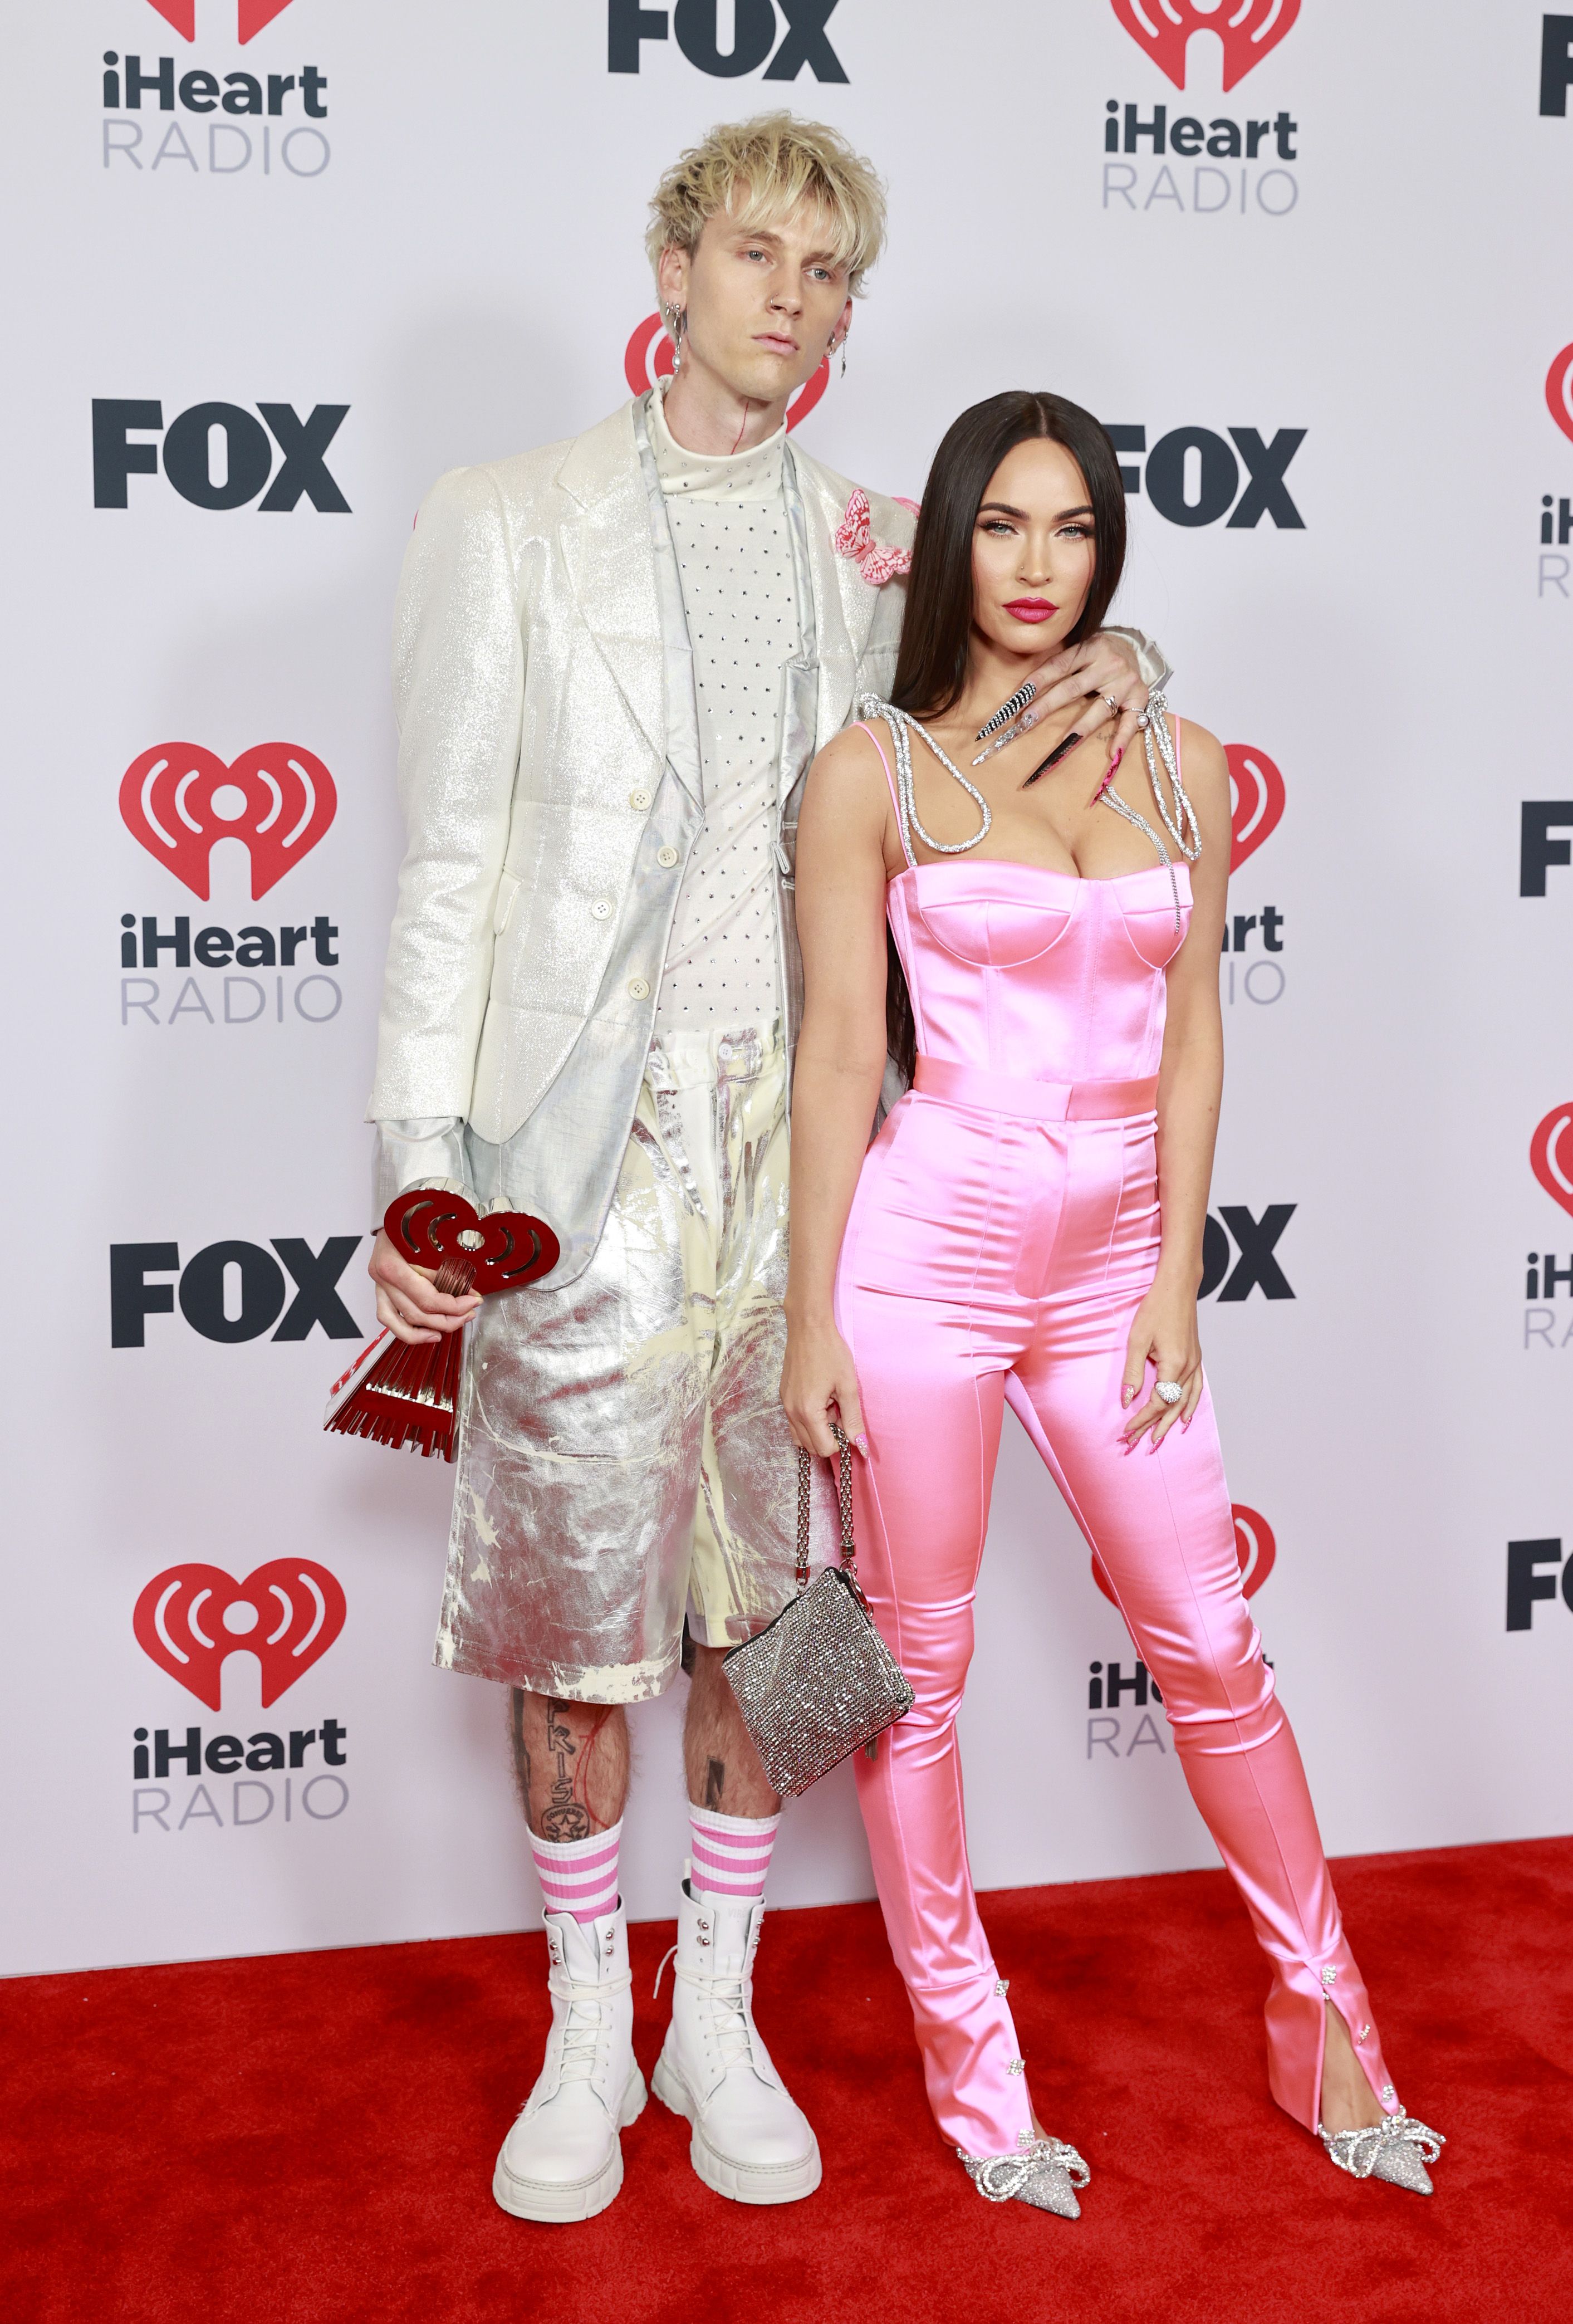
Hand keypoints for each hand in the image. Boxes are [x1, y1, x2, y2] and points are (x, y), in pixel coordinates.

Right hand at [368, 1226, 480, 1346]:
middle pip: (417, 1313)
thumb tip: (471, 1293)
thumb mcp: (432, 1241)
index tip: (474, 1302)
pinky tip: (427, 1334)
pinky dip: (407, 1330)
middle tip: (469, 1313)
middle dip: (449, 1318)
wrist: (394, 1211)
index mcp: (393, 1265)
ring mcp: (378, 1286)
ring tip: (453, 1325)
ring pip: (400, 1323)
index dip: (455, 1306)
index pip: (427, 1299)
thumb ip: (448, 1269)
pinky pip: (388, 1318)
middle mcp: (382, 1278)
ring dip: (430, 1329)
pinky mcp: (380, 1290)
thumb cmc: (412, 1221)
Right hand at [781, 1315, 866, 1458]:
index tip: (850, 1426)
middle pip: (811, 1447)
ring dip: (817, 1431)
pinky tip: (821, 1400)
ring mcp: (785, 1404)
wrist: (808, 1327)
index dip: (841, 1443)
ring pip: (800, 1437)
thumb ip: (853, 1419)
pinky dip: (808, 1421)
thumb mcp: (848, 1386)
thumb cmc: (830, 1352)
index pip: (825, 1448)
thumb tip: (860, 1445)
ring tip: (831, 1409)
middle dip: (829, 1438)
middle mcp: (792, 1412)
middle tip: (842, 1415)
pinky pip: (794, 1422)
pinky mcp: (783, 1396)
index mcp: (808, 1412)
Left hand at [982, 632, 1148, 773]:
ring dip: (1079, 728)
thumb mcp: (1082, 649)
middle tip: (1026, 723)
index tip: (1017, 699)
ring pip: (1099, 709)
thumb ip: (1061, 665)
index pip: (1059, 666)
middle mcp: (1109, 665)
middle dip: (1047, 707)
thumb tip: (1025, 690)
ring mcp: (1126, 683)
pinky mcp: (1140, 698)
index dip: (1037, 682)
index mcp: (1091, 648)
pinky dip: (1123, 738)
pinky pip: (1131, 722)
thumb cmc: (1100, 653)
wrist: (1136, 647)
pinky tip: (1112, 753)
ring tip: (1062, 744)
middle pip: (1073, 689)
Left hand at [1120, 1277, 1202, 1449]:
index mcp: (1173, 1364)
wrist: (1177, 1288)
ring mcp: (1195, 1363)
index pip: (1157, 1402)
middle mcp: (1188, 1367)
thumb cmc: (1155, 1309)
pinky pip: (1196, 1389)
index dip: (1142, 1418)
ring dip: (1172, 1421)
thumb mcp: (1137, 1341)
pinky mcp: (1196, 1358)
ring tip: (1160, 1437)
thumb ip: (1133, 1373)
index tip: (1128, 1430)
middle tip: (1141, 1443)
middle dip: (1155, 1426)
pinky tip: (1185, 1417)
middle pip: (1172, 1406)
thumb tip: (1126, 1399)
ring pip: (1185, 1401)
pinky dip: (1190, 1405)